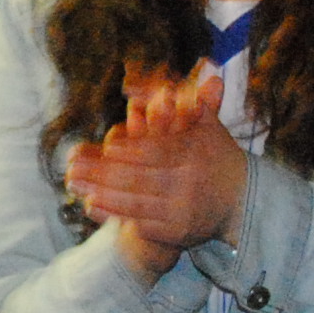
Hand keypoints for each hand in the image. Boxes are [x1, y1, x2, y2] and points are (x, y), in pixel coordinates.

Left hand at [61, 72, 246, 261]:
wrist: (241, 202)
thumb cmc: (219, 157)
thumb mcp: (206, 125)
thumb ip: (187, 101)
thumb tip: (172, 79)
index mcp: (194, 156)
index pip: (157, 152)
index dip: (131, 150)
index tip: (107, 147)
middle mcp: (188, 185)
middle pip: (139, 178)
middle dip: (102, 173)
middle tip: (72, 166)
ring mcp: (181, 211)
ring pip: (135, 202)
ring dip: (100, 193)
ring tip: (73, 184)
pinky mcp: (176, 233)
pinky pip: (140, 224)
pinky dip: (113, 215)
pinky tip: (91, 205)